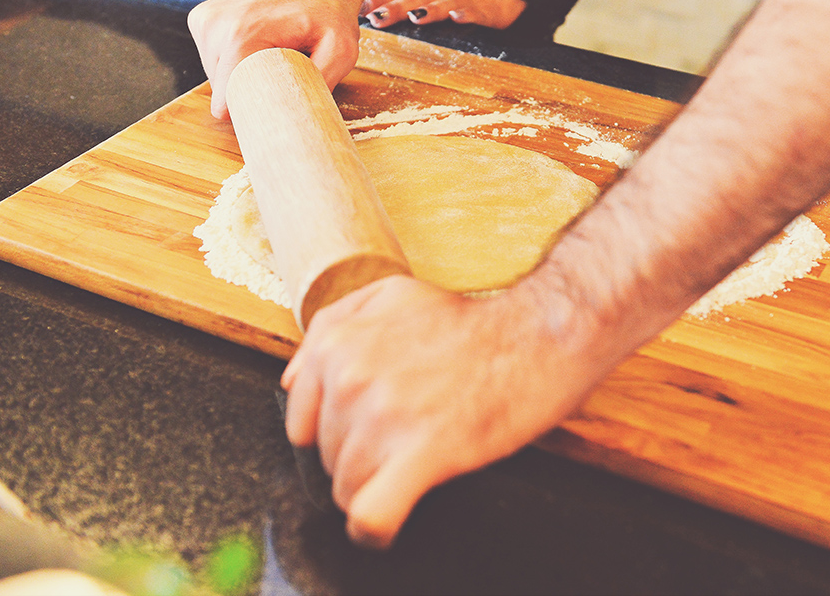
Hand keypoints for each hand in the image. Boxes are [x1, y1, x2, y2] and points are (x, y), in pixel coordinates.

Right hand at [187, 0, 363, 118]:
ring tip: (271, 56)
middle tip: (282, 77)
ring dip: (243, 74)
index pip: (226, 97)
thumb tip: (299, 113)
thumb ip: (321, 83)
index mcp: (240, 34)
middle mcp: (214, 25)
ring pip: (216, 74)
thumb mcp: (341, 50)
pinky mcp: (202, 18)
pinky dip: (235, 60)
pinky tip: (258, 47)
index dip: (250, 112)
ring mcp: (204, 19)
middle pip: (221, 88)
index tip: (270, 114)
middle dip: (250, 91)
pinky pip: (213, 57)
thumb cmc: (330, 10)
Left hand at [280, 275, 599, 548]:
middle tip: (409, 438)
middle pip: (329, 458)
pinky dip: (376, 531)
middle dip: (363, 460)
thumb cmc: (473, 326)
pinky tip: (390, 525)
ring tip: (416, 467)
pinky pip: (372, 517)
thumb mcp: (392, 298)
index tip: (370, 432)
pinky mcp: (421, 452)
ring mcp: (383, 415)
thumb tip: (290, 382)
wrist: (539, 336)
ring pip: (348, 490)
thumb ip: (333, 327)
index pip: (303, 424)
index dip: (338, 435)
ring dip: (378, 490)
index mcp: (337, 341)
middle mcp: (351, 375)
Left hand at [361, 0, 526, 29]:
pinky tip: (458, 17)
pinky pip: (478, 10)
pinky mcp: (490, 9)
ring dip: (429, 9)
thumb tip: (385, 4)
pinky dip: (468, 13)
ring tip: (415, 16)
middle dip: (396, 8)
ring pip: (445, 3)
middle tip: (376, 18)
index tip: (361, 7)